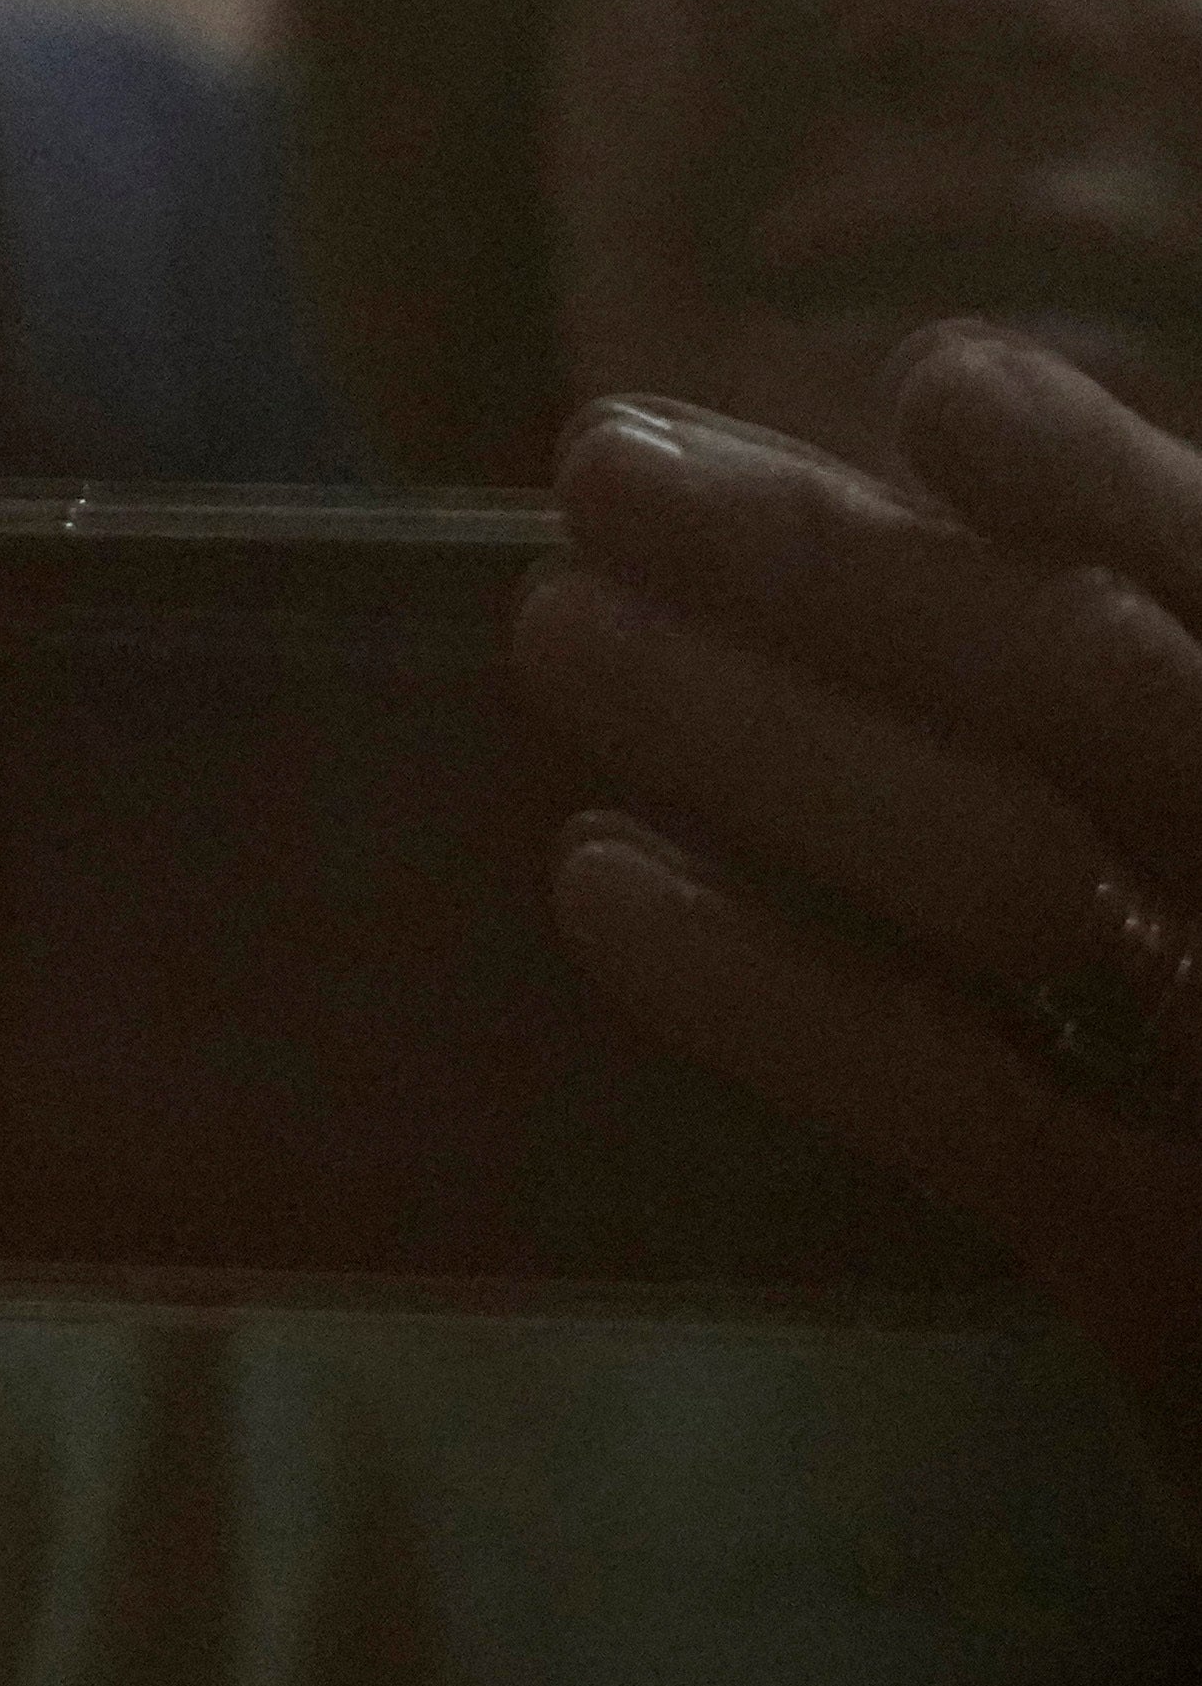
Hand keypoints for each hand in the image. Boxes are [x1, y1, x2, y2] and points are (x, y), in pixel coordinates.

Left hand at [530, 342, 1201, 1496]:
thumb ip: (1165, 758)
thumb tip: (989, 561)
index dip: (1114, 489)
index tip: (932, 385)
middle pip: (1102, 695)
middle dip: (845, 563)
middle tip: (603, 465)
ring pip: (1006, 869)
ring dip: (759, 727)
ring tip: (547, 626)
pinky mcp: (1187, 1300)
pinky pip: (959, 1107)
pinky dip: (770, 983)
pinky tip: (595, 885)